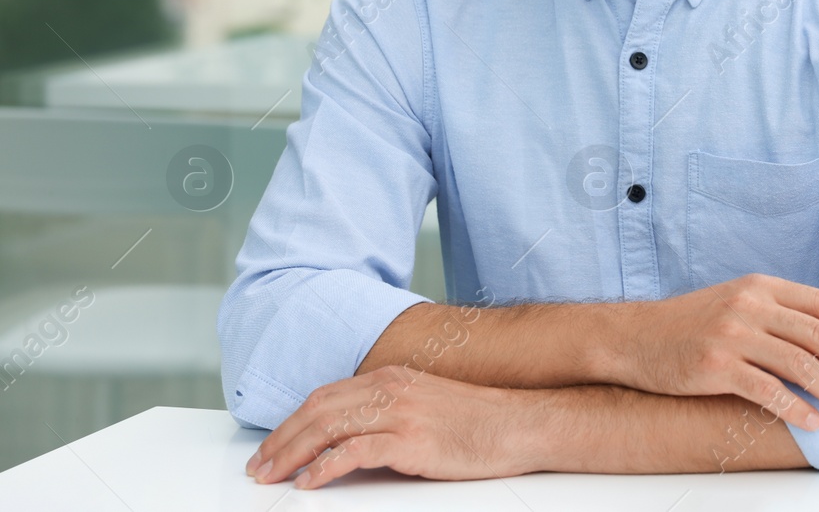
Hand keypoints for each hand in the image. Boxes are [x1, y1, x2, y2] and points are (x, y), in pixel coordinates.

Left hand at [245, 367, 535, 489]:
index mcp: (391, 378)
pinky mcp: (412, 440)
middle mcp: (391, 389)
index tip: (271, 448)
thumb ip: (386, 409)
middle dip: (281, 441)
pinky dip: (325, 467)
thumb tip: (346, 435)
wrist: (518, 424)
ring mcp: (401, 413)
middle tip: (259, 468)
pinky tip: (311, 482)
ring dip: (292, 454)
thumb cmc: (475, 421)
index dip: (291, 423)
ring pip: (328, 428)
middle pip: (318, 411)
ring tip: (273, 477)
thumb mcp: (424, 403)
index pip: (325, 397)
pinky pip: (355, 451)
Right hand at [611, 273, 818, 431]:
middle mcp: (750, 306)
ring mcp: (732, 335)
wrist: (635, 337)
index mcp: (761, 287)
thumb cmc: (692, 325)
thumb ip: (778, 312)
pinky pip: (766, 389)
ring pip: (800, 364)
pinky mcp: (715, 366)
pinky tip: (815, 422)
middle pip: (818, 335)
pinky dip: (796, 407)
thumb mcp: (738, 302)